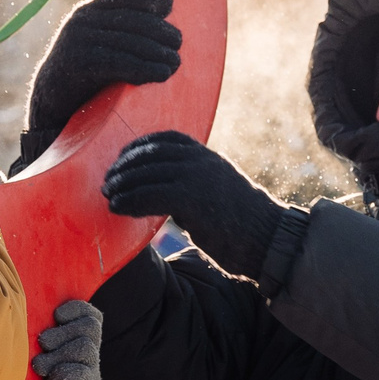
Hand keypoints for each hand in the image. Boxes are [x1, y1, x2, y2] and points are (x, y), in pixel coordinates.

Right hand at [15, 0, 180, 169]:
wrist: (49, 99)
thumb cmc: (83, 71)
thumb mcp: (97, 42)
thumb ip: (119, 29)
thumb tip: (164, 17)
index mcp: (88, 10)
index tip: (169, 7)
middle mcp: (82, 20)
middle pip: (132, 20)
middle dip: (160, 31)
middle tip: (178, 45)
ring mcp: (78, 41)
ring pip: (129, 42)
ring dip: (158, 53)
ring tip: (175, 63)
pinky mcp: (78, 64)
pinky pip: (119, 63)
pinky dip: (144, 69)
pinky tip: (160, 74)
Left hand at [32, 300, 101, 379]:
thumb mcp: (36, 363)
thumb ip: (36, 343)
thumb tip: (17, 319)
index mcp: (79, 344)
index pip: (91, 315)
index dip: (77, 308)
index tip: (56, 314)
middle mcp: (90, 357)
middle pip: (90, 327)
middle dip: (62, 331)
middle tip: (42, 345)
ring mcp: (92, 375)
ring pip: (86, 347)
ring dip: (58, 354)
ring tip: (40, 369)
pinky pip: (83, 374)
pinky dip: (63, 375)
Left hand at [103, 132, 286, 281]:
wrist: (270, 241)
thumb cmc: (244, 226)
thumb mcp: (218, 194)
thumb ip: (193, 188)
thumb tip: (163, 197)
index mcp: (208, 157)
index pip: (166, 138)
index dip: (139, 146)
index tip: (121, 159)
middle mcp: (201, 160)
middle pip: (150, 153)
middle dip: (124, 167)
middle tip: (108, 183)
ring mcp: (197, 176)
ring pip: (146, 172)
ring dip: (123, 185)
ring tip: (110, 197)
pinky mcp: (191, 198)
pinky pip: (150, 194)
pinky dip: (130, 201)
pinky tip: (119, 210)